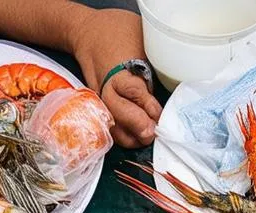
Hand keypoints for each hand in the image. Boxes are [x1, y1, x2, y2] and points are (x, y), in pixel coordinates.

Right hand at [68, 8, 162, 148]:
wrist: (86, 31)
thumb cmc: (118, 31)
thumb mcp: (141, 37)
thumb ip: (152, 61)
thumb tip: (168, 87)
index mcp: (118, 66)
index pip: (133, 90)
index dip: (147, 105)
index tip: (159, 115)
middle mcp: (105, 84)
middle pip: (117, 111)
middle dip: (137, 125)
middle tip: (152, 131)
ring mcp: (99, 96)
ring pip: (111, 123)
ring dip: (129, 136)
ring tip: (146, 137)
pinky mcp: (97, 104)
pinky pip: (108, 125)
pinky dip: (122, 134)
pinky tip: (135, 138)